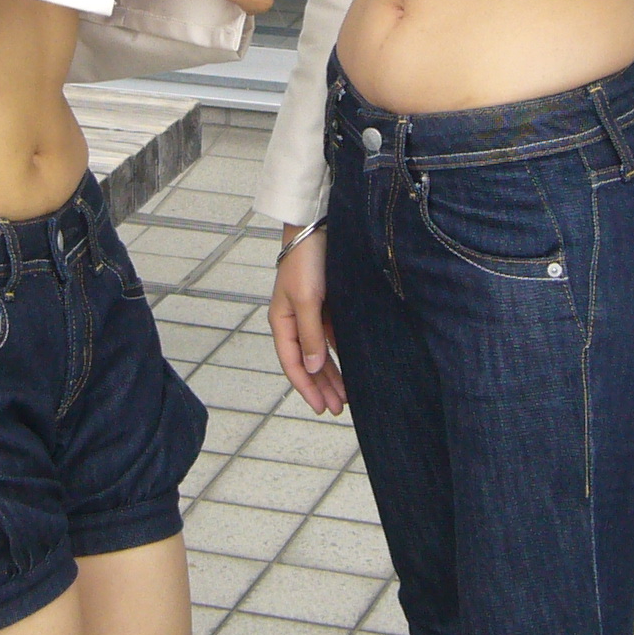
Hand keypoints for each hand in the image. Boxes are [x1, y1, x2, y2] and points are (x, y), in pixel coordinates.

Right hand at [270, 228, 344, 413]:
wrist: (318, 225)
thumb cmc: (307, 259)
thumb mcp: (307, 299)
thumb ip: (309, 334)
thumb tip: (311, 367)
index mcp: (282, 320)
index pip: (292, 363)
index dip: (306, 387)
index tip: (321, 408)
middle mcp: (295, 319)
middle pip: (307, 362)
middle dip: (321, 386)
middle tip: (338, 409)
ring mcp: (312, 311)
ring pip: (321, 351)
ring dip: (331, 374)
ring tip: (346, 396)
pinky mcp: (328, 302)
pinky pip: (332, 336)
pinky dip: (340, 353)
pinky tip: (351, 366)